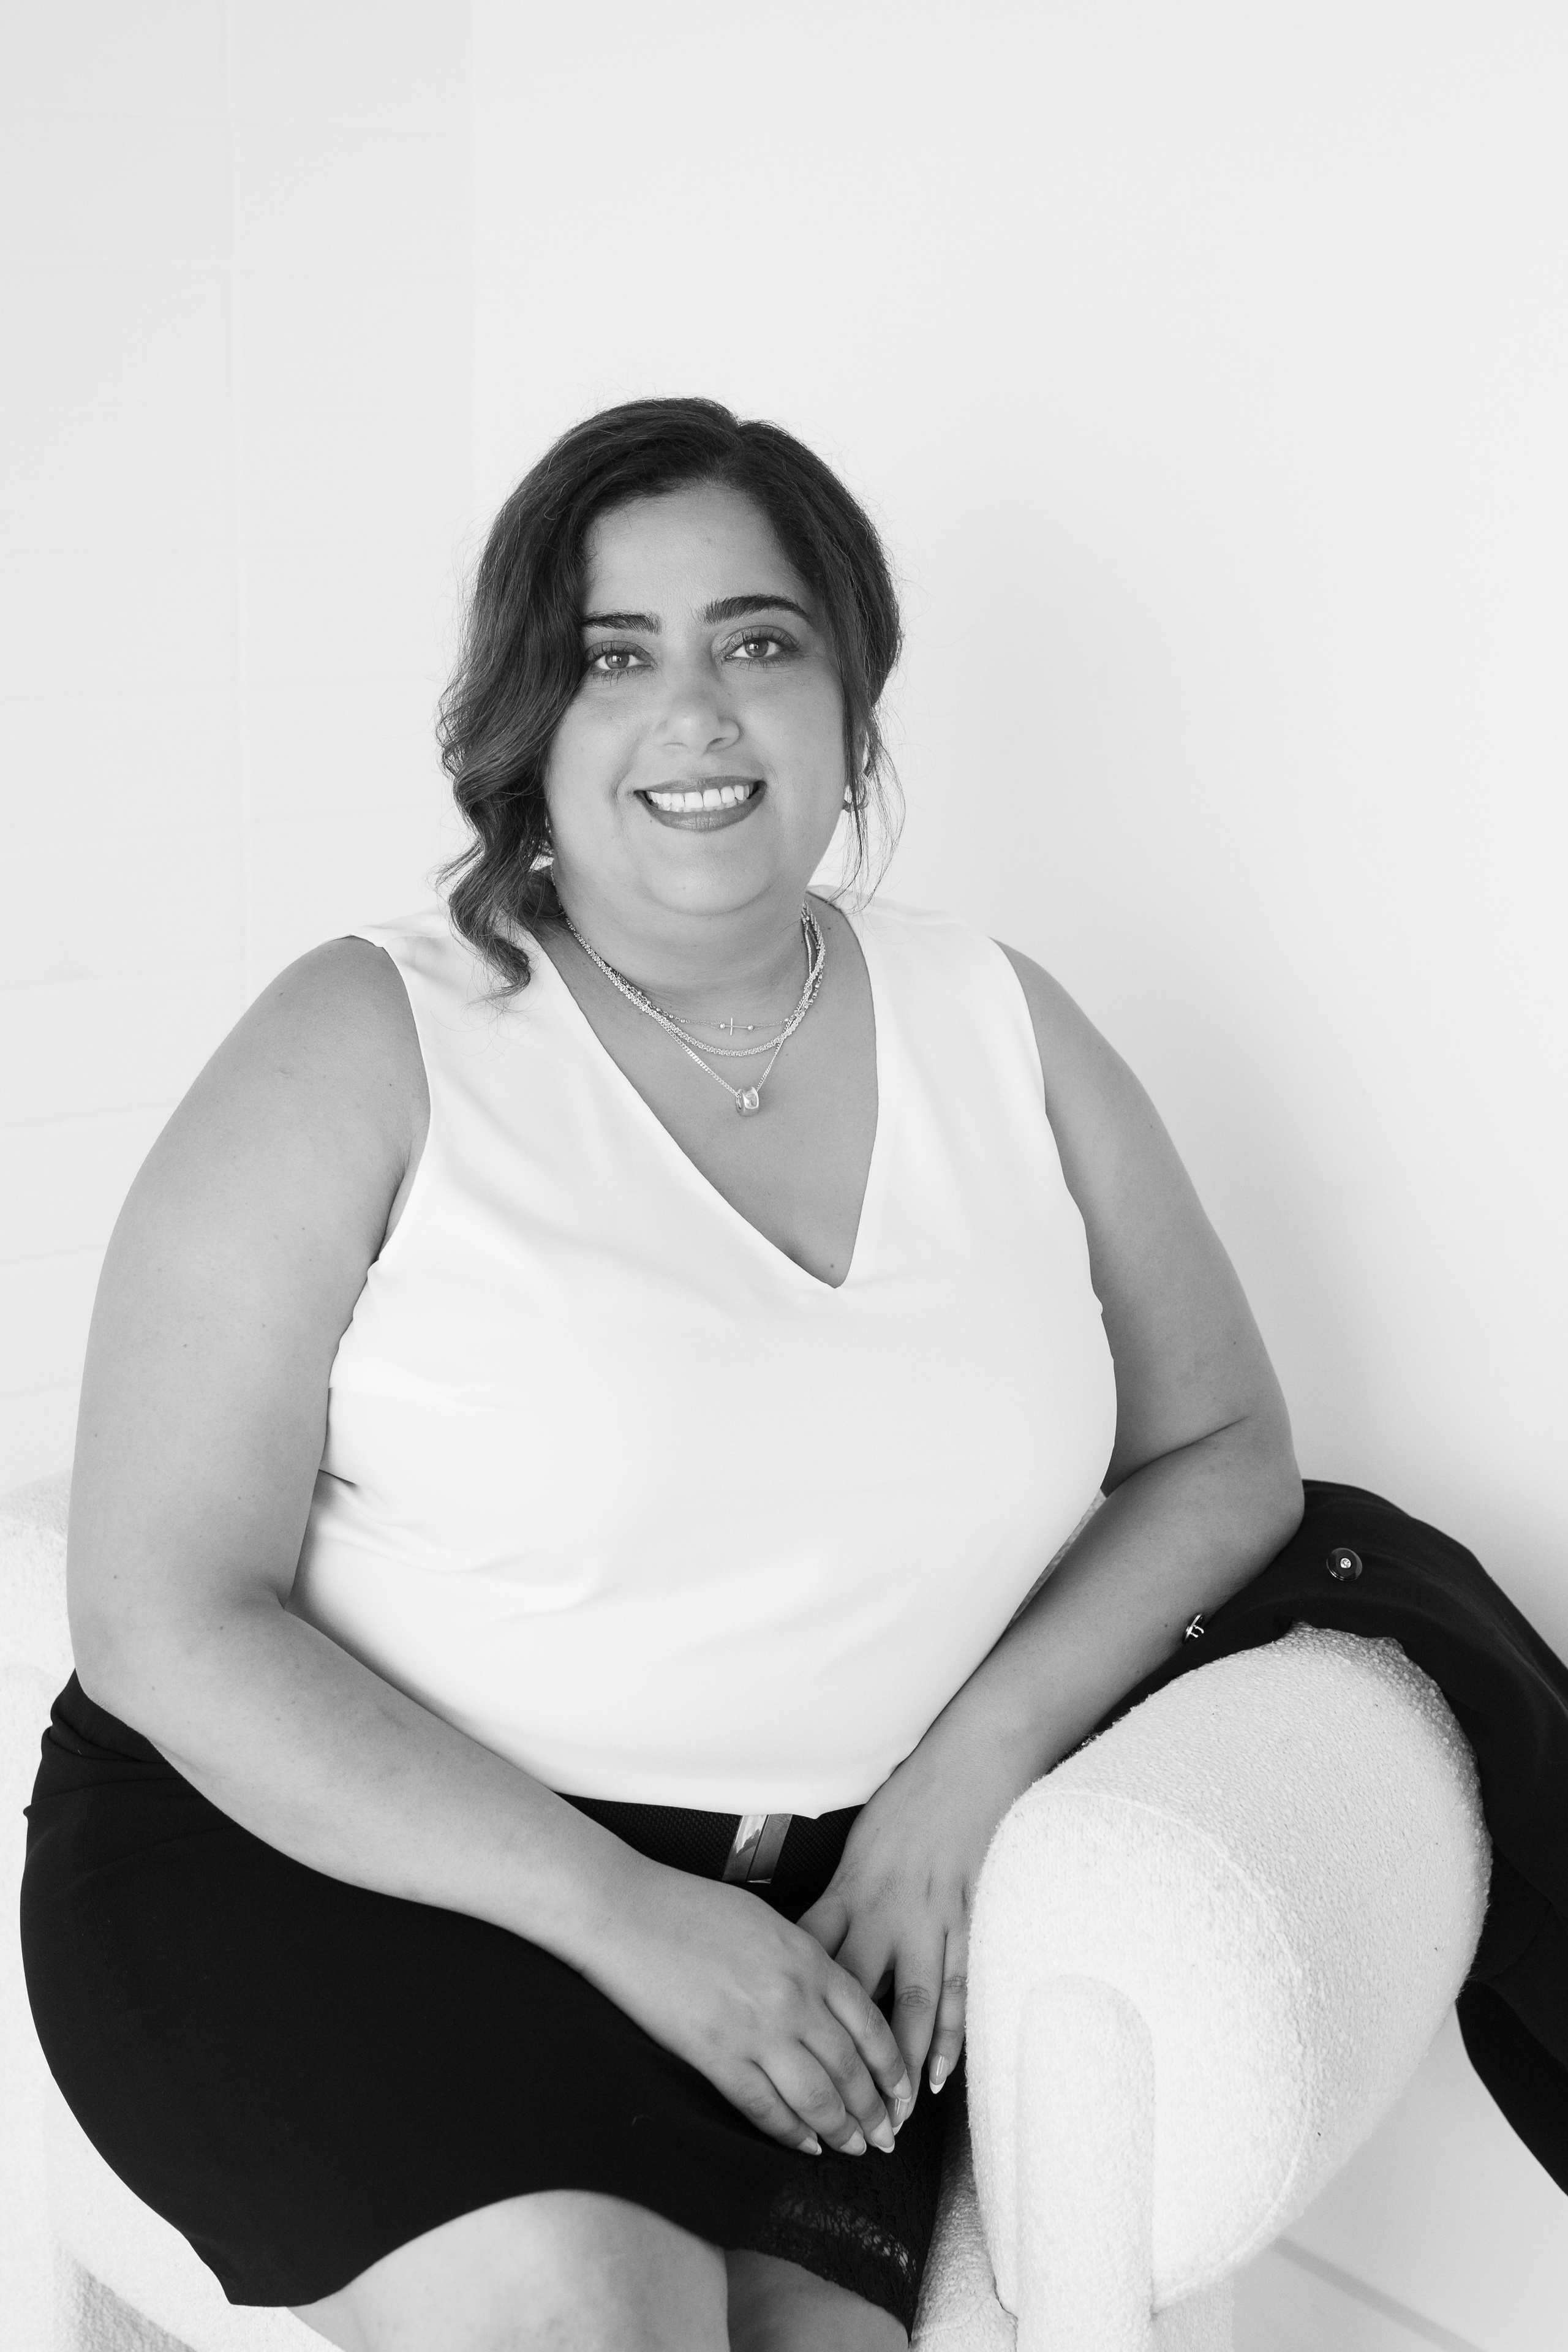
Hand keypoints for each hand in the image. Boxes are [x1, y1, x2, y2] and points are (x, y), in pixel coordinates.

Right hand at [588, 1859, 914, 2158]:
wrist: (629, 1912)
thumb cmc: (694, 1908)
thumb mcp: (768, 1922)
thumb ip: (805, 1959)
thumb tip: (828, 1998)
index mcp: (809, 1958)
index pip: (871, 2025)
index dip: (893, 2067)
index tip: (904, 2093)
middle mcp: (793, 1998)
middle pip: (851, 2068)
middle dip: (876, 2110)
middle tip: (889, 2138)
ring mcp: (755, 2031)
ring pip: (817, 2097)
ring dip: (842, 2130)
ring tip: (856, 2149)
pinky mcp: (715, 2056)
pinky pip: (763, 2107)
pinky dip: (790, 2133)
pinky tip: (806, 2147)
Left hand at [793, 1728, 1036, 2107]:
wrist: (967, 1769)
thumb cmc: (905, 1808)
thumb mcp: (856, 1850)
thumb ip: (834, 1901)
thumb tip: (796, 1947)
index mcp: (848, 1892)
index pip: (808, 1959)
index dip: (790, 2005)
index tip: (770, 2050)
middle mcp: (884, 1915)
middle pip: (853, 1996)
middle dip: (843, 2053)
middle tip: (831, 2109)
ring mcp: (928, 1923)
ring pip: (907, 2005)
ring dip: (897, 2063)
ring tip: (887, 2117)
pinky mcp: (965, 1924)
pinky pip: (954, 1989)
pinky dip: (947, 2034)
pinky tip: (935, 2075)